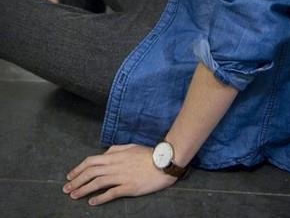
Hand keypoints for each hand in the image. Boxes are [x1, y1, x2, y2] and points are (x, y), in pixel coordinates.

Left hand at [62, 144, 176, 205]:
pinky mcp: (128, 187)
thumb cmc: (148, 154)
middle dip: (76, 180)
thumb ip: (116, 149)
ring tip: (74, 196)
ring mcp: (121, 176)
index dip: (78, 168)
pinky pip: (111, 193)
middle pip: (91, 172)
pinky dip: (100, 198)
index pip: (91, 161)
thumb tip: (105, 153)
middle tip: (66, 189)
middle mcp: (115, 165)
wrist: (163, 162)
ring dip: (83, 190)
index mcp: (114, 155)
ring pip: (97, 183)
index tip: (70, 175)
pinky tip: (92, 202)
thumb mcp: (130, 146)